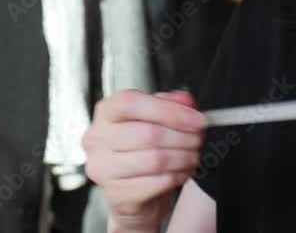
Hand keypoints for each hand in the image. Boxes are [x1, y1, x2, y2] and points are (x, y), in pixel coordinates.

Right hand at [82, 89, 206, 232]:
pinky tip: (182, 171)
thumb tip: (186, 102)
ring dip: (183, 157)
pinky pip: (156, 183)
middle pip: (148, 133)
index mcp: (105, 113)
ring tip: (193, 155)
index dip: (169, 110)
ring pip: (155, 160)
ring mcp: (103, 169)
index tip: (196, 119)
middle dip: (183, 137)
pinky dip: (177, 176)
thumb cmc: (140, 149)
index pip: (131, 103)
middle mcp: (97, 139)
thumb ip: (170, 104)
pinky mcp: (116, 194)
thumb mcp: (154, 118)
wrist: (132, 192)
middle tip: (198, 139)